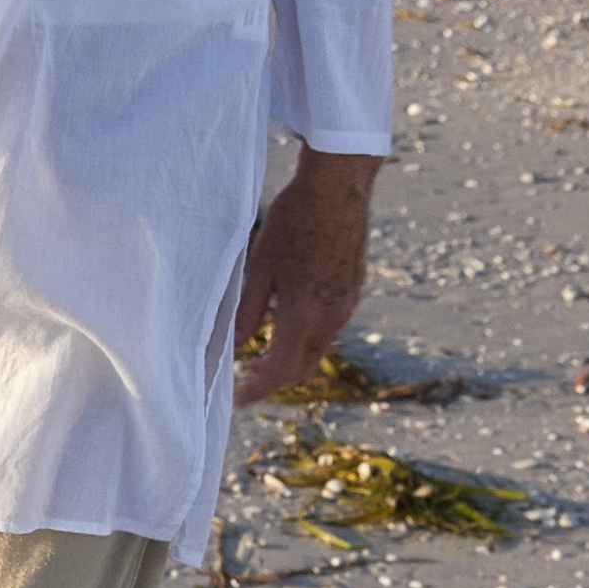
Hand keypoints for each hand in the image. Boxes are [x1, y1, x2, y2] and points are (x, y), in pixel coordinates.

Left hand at [228, 147, 382, 402]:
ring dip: (292, 360)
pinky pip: (330, 328)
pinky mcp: (353, 290)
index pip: (282, 370)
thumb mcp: (258, 266)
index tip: (239, 399)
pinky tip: (287, 327)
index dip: (259, 389)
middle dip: (275, 381)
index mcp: (304, 314)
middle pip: (304, 367)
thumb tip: (234, 347)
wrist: (337, 188)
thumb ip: (247, 311)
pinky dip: (307, 339)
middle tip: (248, 382)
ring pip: (318, 349)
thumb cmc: (293, 220)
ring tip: (262, 357)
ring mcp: (347, 304)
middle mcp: (332, 317)